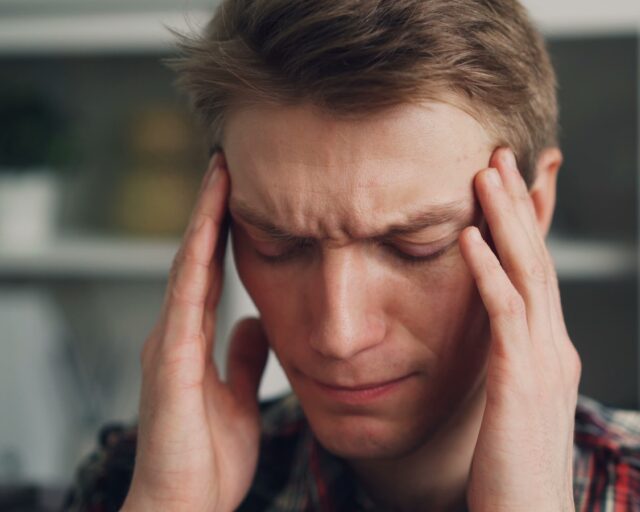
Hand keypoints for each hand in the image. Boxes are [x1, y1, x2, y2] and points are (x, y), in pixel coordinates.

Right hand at [122, 155, 269, 511]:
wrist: (183, 506)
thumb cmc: (206, 460)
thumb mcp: (238, 398)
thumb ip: (243, 359)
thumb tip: (254, 323)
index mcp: (193, 341)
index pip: (210, 273)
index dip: (222, 233)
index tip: (241, 193)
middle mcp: (176, 334)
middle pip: (195, 259)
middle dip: (211, 212)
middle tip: (227, 164)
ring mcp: (169, 345)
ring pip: (187, 268)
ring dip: (202, 222)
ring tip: (219, 177)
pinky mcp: (171, 363)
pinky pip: (186, 302)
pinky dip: (195, 263)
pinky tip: (206, 231)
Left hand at [460, 148, 580, 510]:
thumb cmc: (514, 473)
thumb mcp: (515, 408)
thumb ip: (509, 368)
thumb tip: (492, 343)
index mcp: (551, 353)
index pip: (540, 274)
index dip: (526, 226)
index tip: (507, 184)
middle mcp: (555, 348)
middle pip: (538, 260)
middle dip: (518, 205)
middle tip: (498, 155)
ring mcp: (543, 363)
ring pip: (527, 274)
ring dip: (505, 221)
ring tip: (484, 174)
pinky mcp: (520, 383)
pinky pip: (504, 315)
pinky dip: (487, 272)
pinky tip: (466, 238)